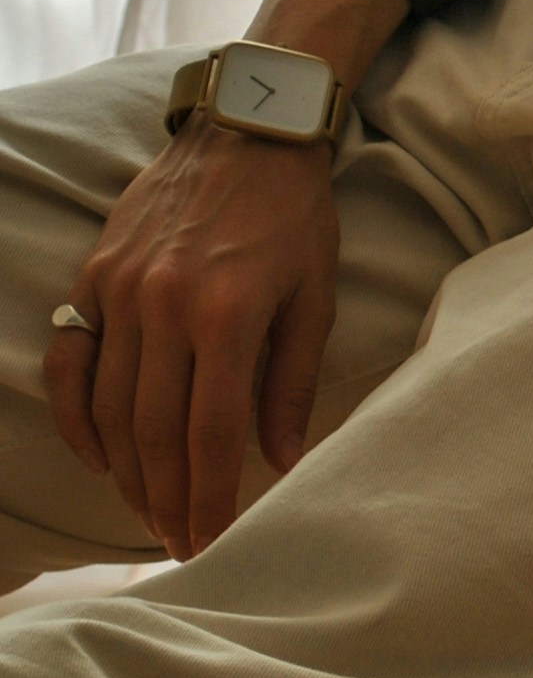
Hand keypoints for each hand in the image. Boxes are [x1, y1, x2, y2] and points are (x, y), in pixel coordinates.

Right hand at [43, 124, 340, 557]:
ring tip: (149, 513)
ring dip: (127, 472)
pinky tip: (101, 458)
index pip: (211, 433)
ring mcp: (118, 292)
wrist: (247, 132)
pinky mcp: (92, 278)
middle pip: (155, 431)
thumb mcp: (316, 297)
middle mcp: (163, 306)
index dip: (210, 497)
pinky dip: (79, 418)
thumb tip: (283, 461)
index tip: (211, 542)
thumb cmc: (296, 217)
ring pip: (111, 407)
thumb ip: (291, 381)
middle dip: (166, 499)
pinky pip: (71, 364)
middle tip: (179, 545)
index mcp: (227, 313)